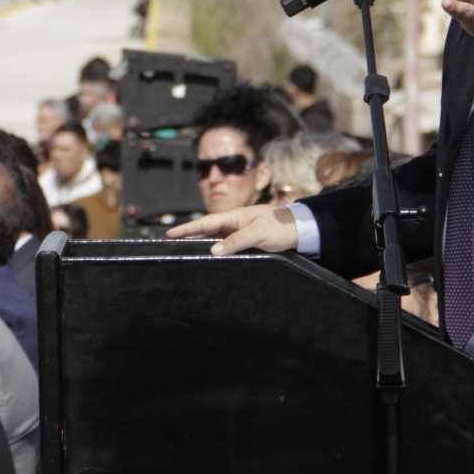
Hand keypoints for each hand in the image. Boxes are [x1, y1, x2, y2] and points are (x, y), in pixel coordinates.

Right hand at [165, 204, 297, 255]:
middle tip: (171, 242)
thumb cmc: (282, 228)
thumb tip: (213, 252)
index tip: (169, 233)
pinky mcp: (250, 241)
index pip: (205, 223)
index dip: (187, 228)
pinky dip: (218, 250)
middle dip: (190, 235)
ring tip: (186, 250)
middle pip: (208, 230)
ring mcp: (243, 232)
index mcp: (235, 216)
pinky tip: (213, 257)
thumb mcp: (258, 234)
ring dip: (203, 243)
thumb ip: (236, 242)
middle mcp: (236, 223)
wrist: (304, 230)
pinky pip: (228, 245)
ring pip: (218, 238)